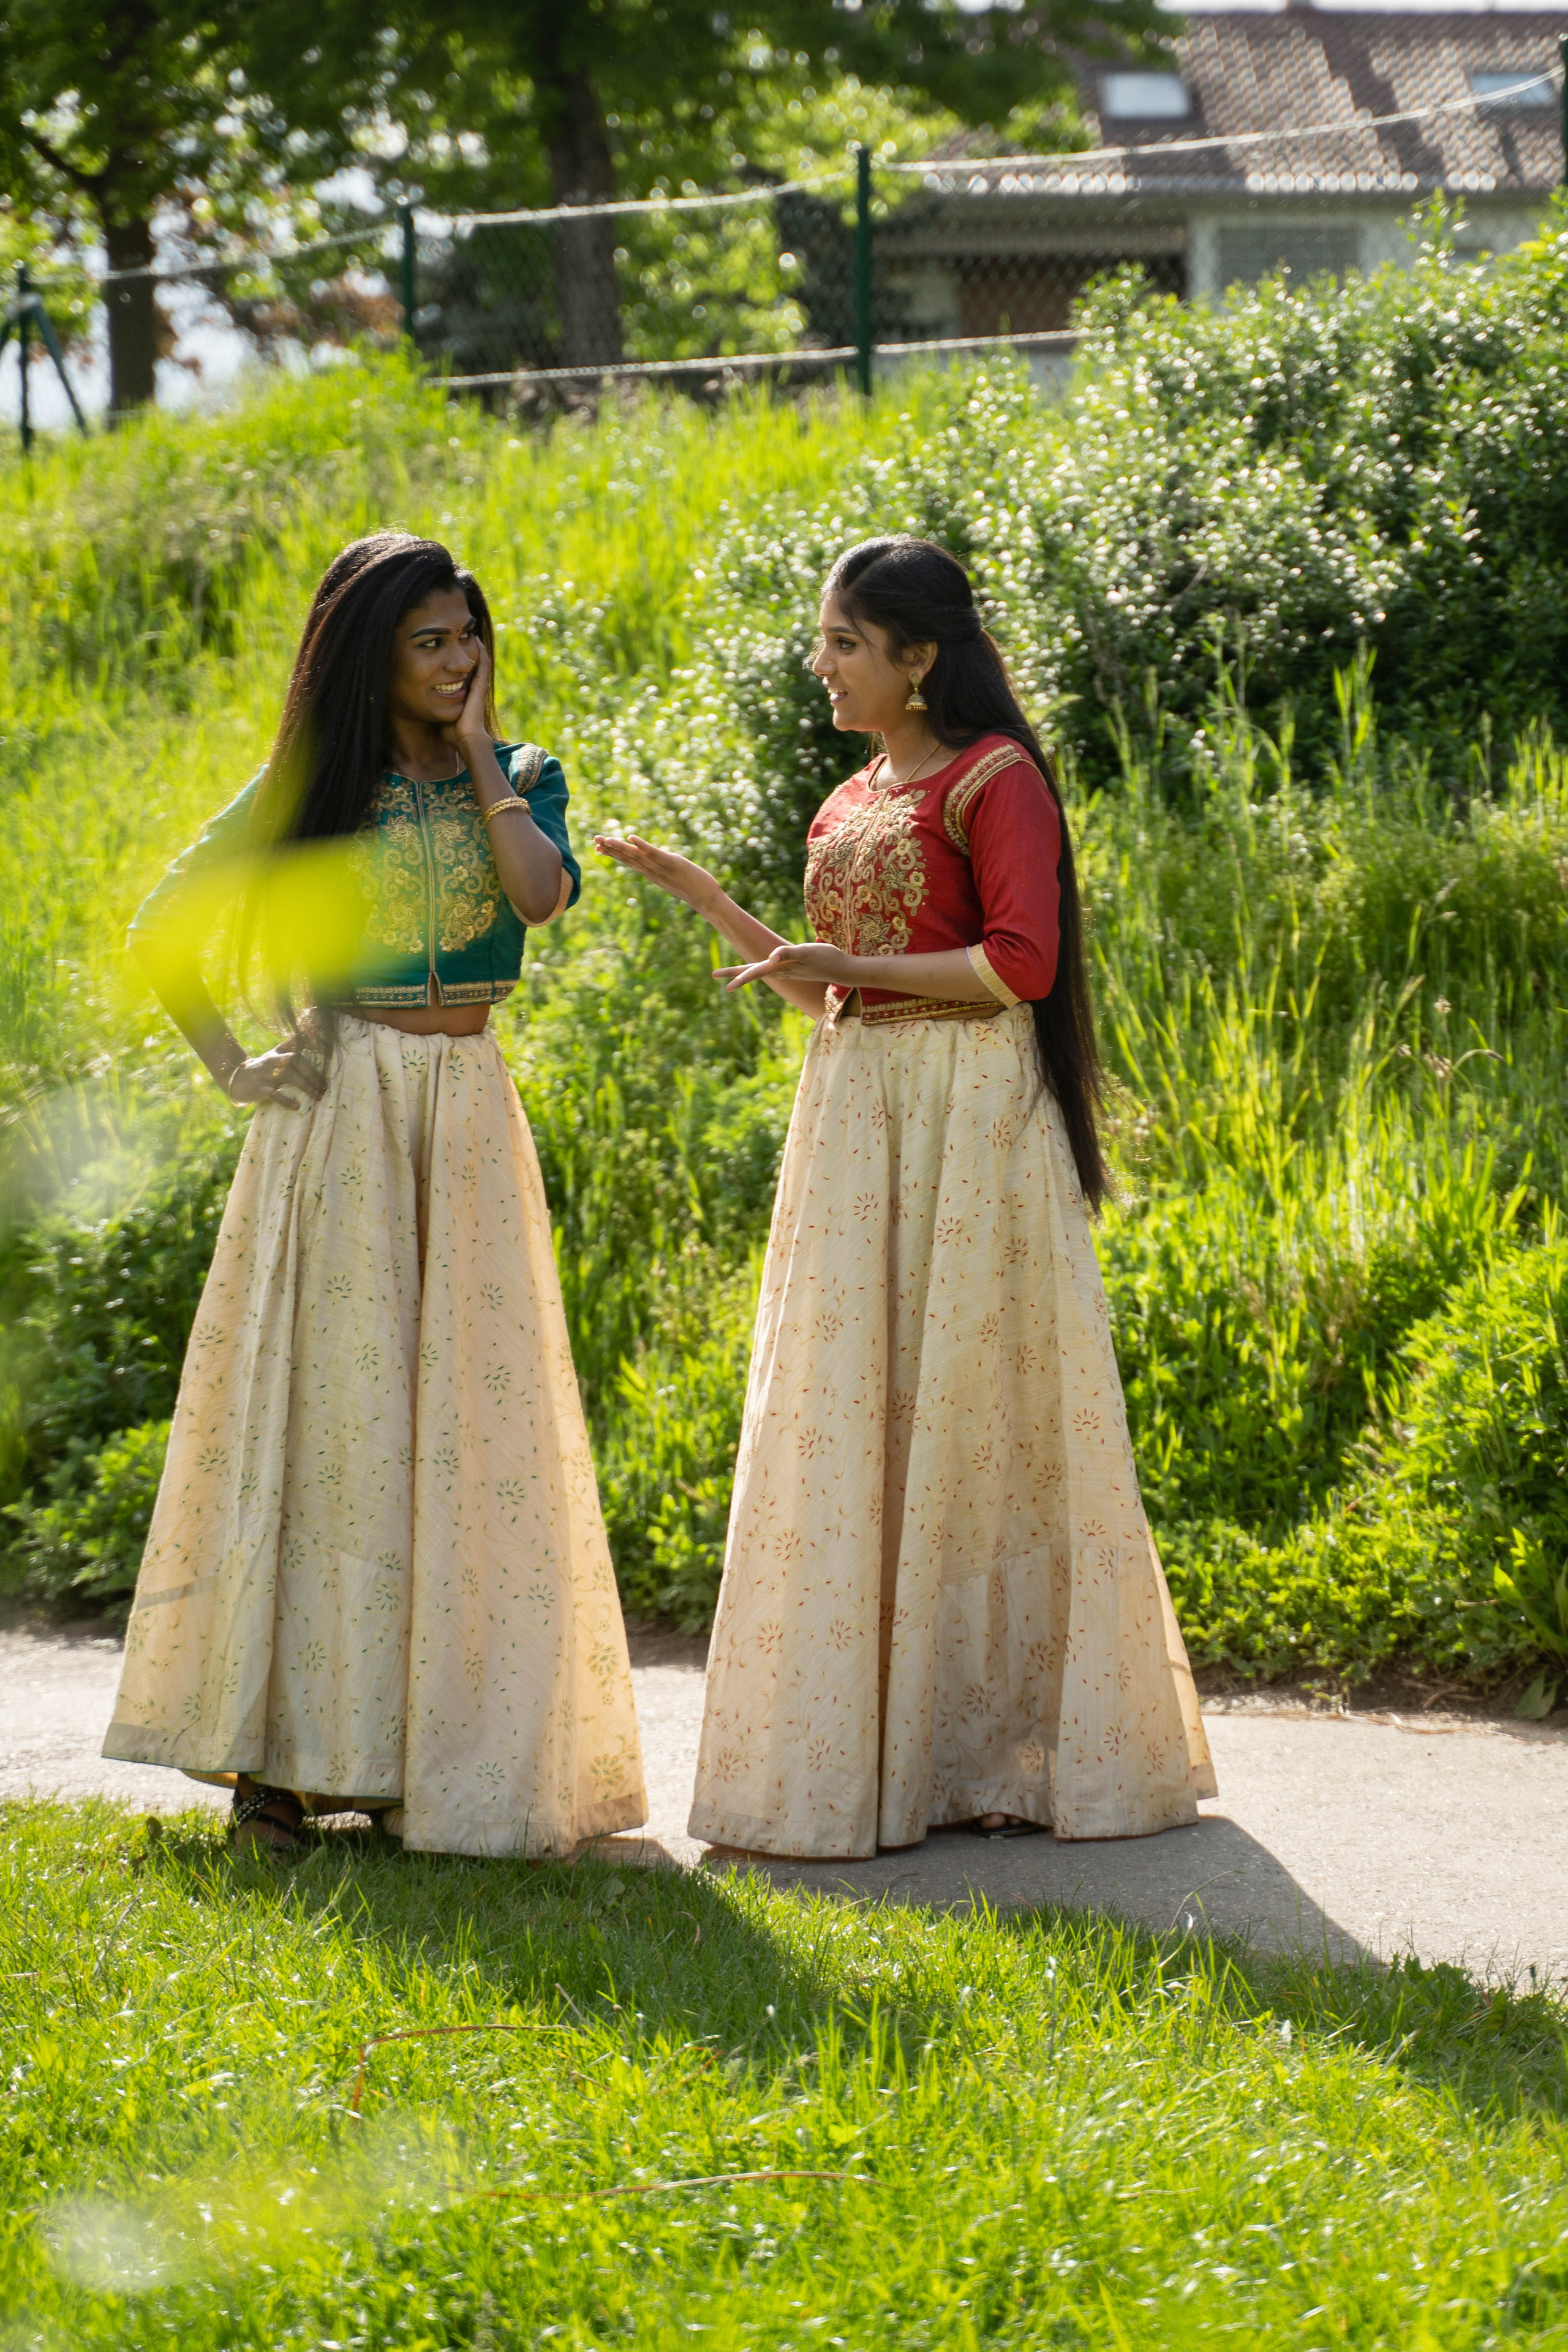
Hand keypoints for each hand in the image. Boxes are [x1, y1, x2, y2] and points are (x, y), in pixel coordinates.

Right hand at [225, 1029, 324, 1108]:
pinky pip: (274, 1094)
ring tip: (317, 1096)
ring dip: (305, 1086)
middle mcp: (271, 1060)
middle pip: (294, 1059)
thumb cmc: (261, 1071)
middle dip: (312, 1072)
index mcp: (277, 1053)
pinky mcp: (259, 1088)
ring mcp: (264, 1073)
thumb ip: (289, 1054)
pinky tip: (297, 1106)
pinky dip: (286, 1100)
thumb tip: (311, 1049)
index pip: (294, 1043)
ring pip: (287, 1075)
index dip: (309, 1042)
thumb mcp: (273, 1059)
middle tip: (324, 1086)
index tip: (324, 1047)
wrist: (235, 1079)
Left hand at [445, 636, 493, 755]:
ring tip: (472, 633)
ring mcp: (480, 686)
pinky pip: (483, 663)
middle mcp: (475, 689)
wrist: (466, 738)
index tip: (454, 653)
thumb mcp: (442, 715)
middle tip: (464, 637)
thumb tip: (423, 704)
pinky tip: (477, 639)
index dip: (461, 663)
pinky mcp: (481, 685)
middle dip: (469, 652)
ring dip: (477, 648)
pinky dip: (481, 651)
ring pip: (481, 661)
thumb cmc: (453, 732)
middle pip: (474, 665)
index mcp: (467, 695)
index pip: (465, 675)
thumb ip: (436, 708)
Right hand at [594, 831, 721, 915]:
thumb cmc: (694, 887)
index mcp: (651, 873)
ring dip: (620, 847)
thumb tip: (658, 864)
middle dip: (610, 849)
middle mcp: (652, 871)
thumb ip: (663, 869)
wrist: (707, 899)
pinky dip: (643, 846)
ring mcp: (661, 868)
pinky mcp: (673, 863)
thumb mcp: (673, 877)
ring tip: (605, 839)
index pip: (628, 861)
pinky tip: (632, 838)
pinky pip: (655, 854)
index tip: (597, 847)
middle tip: (593, 840)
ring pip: (636, 857)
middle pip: (627, 858)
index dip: (612, 853)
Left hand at [716, 941, 857, 992]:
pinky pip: (770, 969)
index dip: (739, 976)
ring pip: (760, 971)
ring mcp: (786, 971)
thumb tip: (770, 958)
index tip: (725, 986)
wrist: (842, 969)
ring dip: (744, 972)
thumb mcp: (806, 951)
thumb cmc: (826, 958)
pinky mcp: (792, 968)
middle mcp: (780, 971)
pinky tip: (759, 967)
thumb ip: (788, 953)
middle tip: (714, 975)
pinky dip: (758, 969)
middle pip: (752, 972)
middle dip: (734, 974)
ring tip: (731, 973)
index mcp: (780, 968)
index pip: (755, 971)